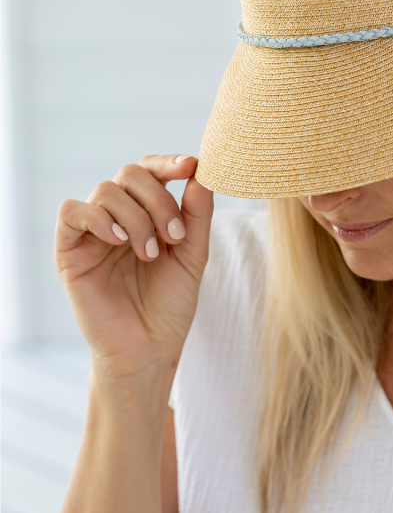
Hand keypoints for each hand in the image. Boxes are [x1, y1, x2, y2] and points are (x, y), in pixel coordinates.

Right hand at [55, 154, 213, 385]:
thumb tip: (201, 172)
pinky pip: (71, 212)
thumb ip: (197, 214)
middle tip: (174, 236)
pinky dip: (98, 218)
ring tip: (149, 253)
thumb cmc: (171, 304)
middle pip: (130, 174)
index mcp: (148, 214)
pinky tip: (119, 240)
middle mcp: (119, 217)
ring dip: (136, 217)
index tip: (191, 167)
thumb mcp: (193, 255)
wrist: (149, 349)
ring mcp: (94, 233)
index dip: (169, 163)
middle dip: (158, 199)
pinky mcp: (70, 252)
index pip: (151, 171)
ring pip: (106, 191)